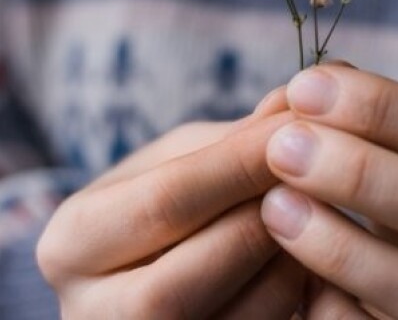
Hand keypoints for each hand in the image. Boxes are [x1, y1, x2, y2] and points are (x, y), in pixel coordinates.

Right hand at [37, 88, 306, 318]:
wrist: (142, 268)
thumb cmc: (161, 201)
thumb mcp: (180, 160)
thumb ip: (233, 139)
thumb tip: (297, 101)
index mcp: (73, 241)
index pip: (166, 201)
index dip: (241, 163)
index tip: (300, 124)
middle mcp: (91, 310)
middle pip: (189, 276)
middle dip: (265, 219)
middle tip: (319, 172)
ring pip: (235, 316)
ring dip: (290, 260)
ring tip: (320, 210)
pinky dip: (296, 292)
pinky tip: (312, 252)